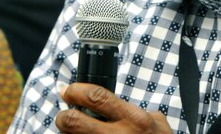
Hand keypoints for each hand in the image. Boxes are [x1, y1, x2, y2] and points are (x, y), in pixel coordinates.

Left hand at [56, 83, 172, 132]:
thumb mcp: (156, 122)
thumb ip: (134, 111)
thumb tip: (113, 103)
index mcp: (133, 119)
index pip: (97, 97)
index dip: (76, 91)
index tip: (68, 90)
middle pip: (73, 121)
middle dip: (63, 115)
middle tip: (65, 114)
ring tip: (74, 131)